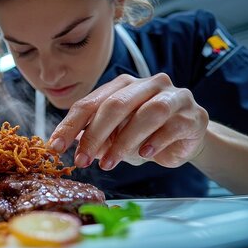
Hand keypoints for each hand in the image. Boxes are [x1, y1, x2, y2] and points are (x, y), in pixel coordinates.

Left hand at [48, 73, 208, 169]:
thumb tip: (70, 146)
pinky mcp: (192, 114)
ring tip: (109, 163)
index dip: (70, 125)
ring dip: (123, 142)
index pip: (90, 103)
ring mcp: (173, 96)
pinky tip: (144, 155)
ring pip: (146, 113)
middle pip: (116, 105)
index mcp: (122, 85)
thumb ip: (96, 137)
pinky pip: (171, 126)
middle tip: (82, 160)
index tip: (55, 146)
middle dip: (94, 135)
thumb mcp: (115, 137)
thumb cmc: (145, 135)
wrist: (187, 139)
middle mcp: (148, 84)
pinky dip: (155, 141)